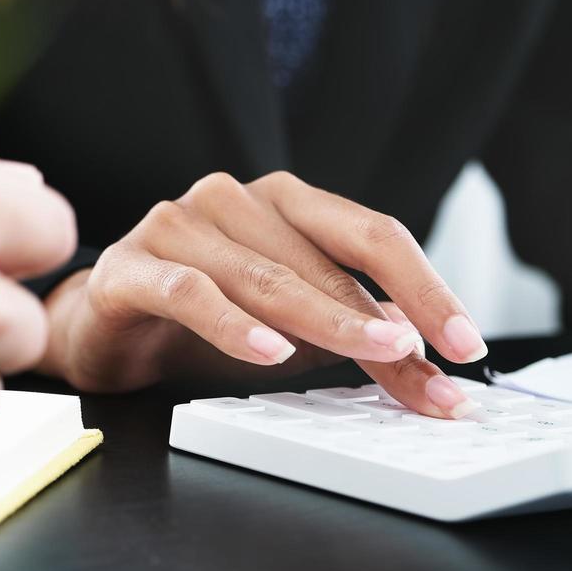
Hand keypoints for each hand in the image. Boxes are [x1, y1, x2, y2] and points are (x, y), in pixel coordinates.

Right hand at [41, 171, 487, 417]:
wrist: (104, 329)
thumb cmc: (205, 324)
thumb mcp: (297, 335)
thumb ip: (360, 342)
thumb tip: (436, 367)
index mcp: (287, 204)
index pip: (372, 236)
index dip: (427, 288)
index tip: (467, 344)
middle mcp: (236, 200)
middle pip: (327, 263)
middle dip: (386, 325)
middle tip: (432, 370)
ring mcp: (179, 224)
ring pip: (266, 277)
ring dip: (327, 323)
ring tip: (377, 358)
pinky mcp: (130, 266)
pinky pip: (190, 291)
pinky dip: (232, 324)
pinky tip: (269, 354)